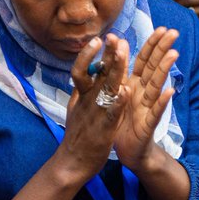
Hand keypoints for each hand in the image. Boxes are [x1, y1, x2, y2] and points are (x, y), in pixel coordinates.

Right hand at [55, 37, 128, 183]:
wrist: (72, 163)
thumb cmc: (78, 133)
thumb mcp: (76, 107)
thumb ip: (81, 89)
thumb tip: (86, 69)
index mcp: (82, 95)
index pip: (85, 69)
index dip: (91, 54)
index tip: (100, 38)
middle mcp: (88, 100)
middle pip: (97, 73)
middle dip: (106, 54)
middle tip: (114, 36)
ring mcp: (95, 113)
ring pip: (106, 88)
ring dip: (115, 70)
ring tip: (122, 52)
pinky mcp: (104, 128)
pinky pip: (112, 112)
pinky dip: (118, 101)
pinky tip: (126, 90)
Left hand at [113, 28, 178, 173]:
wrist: (129, 152)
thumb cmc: (124, 122)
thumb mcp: (120, 95)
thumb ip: (122, 72)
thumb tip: (123, 44)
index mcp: (134, 85)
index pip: (144, 60)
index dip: (152, 44)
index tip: (161, 27)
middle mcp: (143, 93)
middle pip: (153, 68)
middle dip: (162, 49)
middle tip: (173, 32)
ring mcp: (148, 108)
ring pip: (156, 85)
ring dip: (164, 70)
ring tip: (173, 54)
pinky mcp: (148, 125)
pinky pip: (155, 112)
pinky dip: (162, 103)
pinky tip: (170, 92)